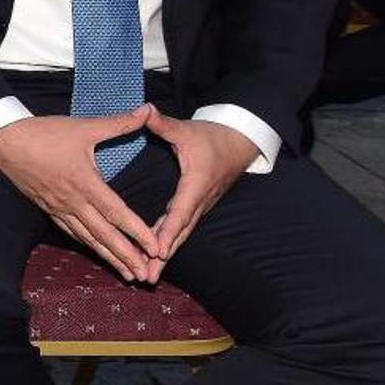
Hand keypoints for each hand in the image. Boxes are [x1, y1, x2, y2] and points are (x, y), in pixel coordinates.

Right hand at [0, 108, 161, 282]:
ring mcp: (58, 207)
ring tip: (126, 273)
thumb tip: (145, 111)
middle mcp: (73, 201)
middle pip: (103, 235)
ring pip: (87, 238)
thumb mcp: (83, 126)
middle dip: (126, 256)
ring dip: (108, 257)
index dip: (138, 232)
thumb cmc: (44, 133)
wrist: (5, 140)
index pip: (116, 213)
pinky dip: (86, 244)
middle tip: (145, 275)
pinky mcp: (47, 207)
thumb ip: (117, 123)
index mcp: (85, 182)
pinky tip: (95, 250)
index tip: (156, 248)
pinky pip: (70, 231)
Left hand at [140, 108, 259, 280]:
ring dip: (166, 254)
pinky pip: (181, 228)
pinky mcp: (196, 206)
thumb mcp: (186, 129)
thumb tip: (145, 109)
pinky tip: (155, 256)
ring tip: (149, 275)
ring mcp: (199, 206)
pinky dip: (169, 243)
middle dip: (163, 255)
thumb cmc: (211, 136)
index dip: (168, 231)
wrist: (239, 142)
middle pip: (179, 232)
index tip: (157, 250)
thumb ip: (163, 124)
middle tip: (148, 275)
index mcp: (195, 184)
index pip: (179, 211)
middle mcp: (198, 200)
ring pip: (180, 234)